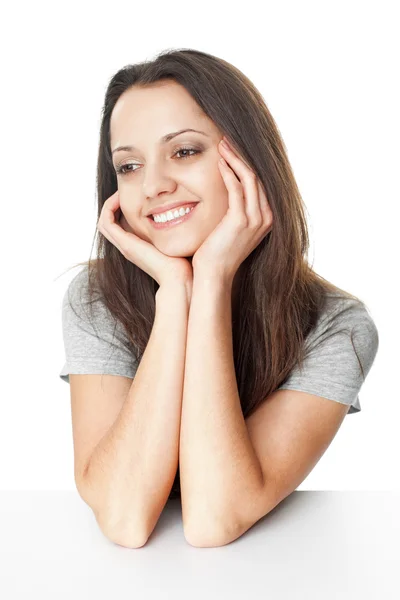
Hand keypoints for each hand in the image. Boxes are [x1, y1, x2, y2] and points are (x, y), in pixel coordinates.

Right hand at [97, 190, 192, 290]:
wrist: (178, 276)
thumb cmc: (183, 261)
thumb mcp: (176, 240)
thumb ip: (175, 228)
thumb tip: (184, 212)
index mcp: (138, 246)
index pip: (121, 225)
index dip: (122, 207)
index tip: (134, 194)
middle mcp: (128, 246)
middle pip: (110, 223)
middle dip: (115, 204)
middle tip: (124, 190)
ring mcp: (125, 246)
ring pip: (105, 222)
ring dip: (110, 204)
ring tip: (120, 192)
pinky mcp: (125, 245)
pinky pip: (106, 223)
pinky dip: (109, 208)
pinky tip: (120, 197)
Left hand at [192, 136, 272, 283]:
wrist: (214, 274)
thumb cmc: (218, 252)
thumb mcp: (233, 228)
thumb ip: (236, 209)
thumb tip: (229, 190)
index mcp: (267, 217)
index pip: (259, 181)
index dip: (246, 162)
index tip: (233, 148)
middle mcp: (266, 217)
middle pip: (256, 176)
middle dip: (241, 155)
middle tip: (226, 139)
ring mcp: (255, 219)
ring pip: (249, 178)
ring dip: (234, 158)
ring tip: (222, 145)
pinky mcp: (240, 220)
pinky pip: (236, 188)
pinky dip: (228, 172)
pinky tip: (219, 162)